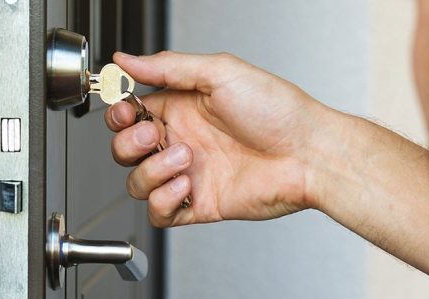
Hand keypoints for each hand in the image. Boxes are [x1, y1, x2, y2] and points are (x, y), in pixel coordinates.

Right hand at [106, 51, 332, 226]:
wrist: (309, 154)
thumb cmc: (278, 110)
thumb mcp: (221, 72)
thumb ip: (168, 66)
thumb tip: (126, 58)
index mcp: (182, 108)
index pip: (129, 113)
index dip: (119, 114)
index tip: (124, 111)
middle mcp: (181, 141)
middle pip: (125, 149)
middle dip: (129, 143)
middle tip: (155, 136)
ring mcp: (188, 174)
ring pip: (137, 182)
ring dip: (151, 171)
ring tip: (186, 160)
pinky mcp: (198, 204)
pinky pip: (159, 212)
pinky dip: (163, 201)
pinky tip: (186, 186)